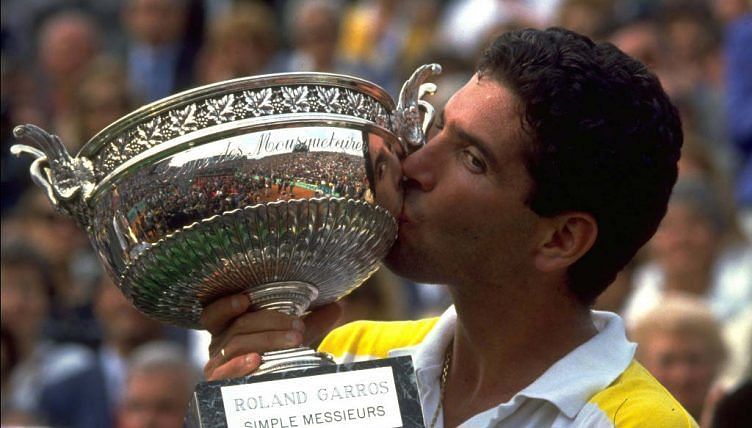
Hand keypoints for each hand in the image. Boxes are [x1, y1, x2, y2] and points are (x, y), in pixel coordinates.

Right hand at [201, 293, 342, 380]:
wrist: (270, 389)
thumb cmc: (275, 356)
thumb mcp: (290, 337)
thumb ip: (311, 323)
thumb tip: (338, 307)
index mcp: (228, 328)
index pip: (213, 313)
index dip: (226, 305)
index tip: (245, 300)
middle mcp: (217, 344)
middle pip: (238, 327)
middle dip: (270, 323)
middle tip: (299, 326)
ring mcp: (217, 364)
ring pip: (237, 345)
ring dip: (267, 340)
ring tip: (295, 340)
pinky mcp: (219, 383)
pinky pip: (224, 373)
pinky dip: (239, 365)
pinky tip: (255, 360)